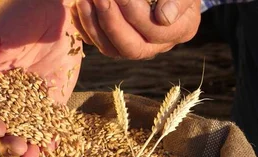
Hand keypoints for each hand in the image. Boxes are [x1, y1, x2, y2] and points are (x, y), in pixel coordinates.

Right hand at [0, 0, 82, 156]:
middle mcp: (10, 94)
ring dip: (29, 145)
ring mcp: (33, 96)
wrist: (53, 2)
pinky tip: (51, 148)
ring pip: (29, 128)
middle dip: (10, 142)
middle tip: (18, 150)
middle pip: (7, 126)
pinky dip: (51, 135)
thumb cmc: (13, 11)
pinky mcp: (55, 95)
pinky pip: (52, 120)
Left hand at [71, 0, 199, 58]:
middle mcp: (157, 45)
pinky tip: (76, 5)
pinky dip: (83, 25)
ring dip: (92, 24)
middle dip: (111, 22)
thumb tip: (163, 18)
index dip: (135, 13)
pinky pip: (96, 42)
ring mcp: (135, 46)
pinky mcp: (114, 41)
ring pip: (110, 49)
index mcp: (181, 30)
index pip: (155, 30)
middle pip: (131, 48)